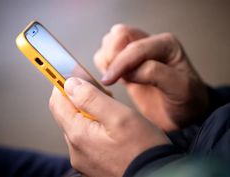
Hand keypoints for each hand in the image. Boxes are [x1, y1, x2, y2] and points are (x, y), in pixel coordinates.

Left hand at [49, 77, 169, 176]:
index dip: (62, 83)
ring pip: (76, 124)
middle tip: (100, 92)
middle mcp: (76, 148)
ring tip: (109, 109)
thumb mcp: (119, 116)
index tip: (72, 73)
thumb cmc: (142, 147)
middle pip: (66, 112)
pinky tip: (109, 125)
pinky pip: (84, 137)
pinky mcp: (91, 161)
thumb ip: (91, 98)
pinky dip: (92, 125)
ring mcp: (83, 157)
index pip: (57, 101)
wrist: (156, 174)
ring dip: (87, 111)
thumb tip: (70, 84)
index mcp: (79, 135)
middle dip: (79, 97)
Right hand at [94, 24, 208, 130]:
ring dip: (106, 58)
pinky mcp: (128, 65)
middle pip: (119, 35)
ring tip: (112, 78)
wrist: (183, 114)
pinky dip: (103, 64)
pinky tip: (111, 78)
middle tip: (112, 77)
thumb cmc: (186, 101)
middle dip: (112, 55)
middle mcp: (150, 44)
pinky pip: (108, 54)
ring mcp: (138, 53)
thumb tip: (129, 71)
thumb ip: (155, 73)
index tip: (109, 81)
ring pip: (111, 41)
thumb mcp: (180, 88)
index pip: (136, 46)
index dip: (120, 62)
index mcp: (166, 44)